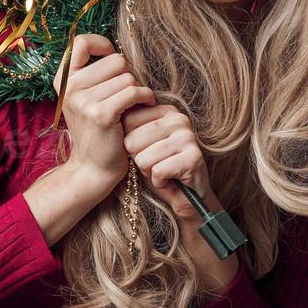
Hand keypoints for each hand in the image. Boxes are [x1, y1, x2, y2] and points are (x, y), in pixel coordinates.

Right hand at [50, 34, 151, 195]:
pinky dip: (146, 97)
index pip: (80, 42)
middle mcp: (70, 88)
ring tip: (135, 103)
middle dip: (128, 74)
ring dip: (139, 89)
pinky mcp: (101, 114)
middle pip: (115, 61)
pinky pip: (134, 92)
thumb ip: (93, 75)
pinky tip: (146, 104)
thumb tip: (116, 51)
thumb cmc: (97, 131)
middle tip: (128, 92)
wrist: (93, 168)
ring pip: (128, 77)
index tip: (112, 56)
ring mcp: (84, 101)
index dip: (101, 44)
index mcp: (64, 81)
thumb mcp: (85, 99)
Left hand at [121, 102, 218, 223]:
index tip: (147, 149)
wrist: (186, 197)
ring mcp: (187, 137)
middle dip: (139, 159)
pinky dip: (159, 182)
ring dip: (149, 172)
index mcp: (166, 110)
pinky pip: (157, 171)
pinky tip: (170, 180)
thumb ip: (130, 127)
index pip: (128, 120)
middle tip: (156, 164)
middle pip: (132, 141)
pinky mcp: (193, 158)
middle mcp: (179, 119)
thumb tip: (114, 115)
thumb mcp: (140, 144)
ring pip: (143, 158)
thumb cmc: (159, 166)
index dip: (130, 143)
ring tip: (163, 171)